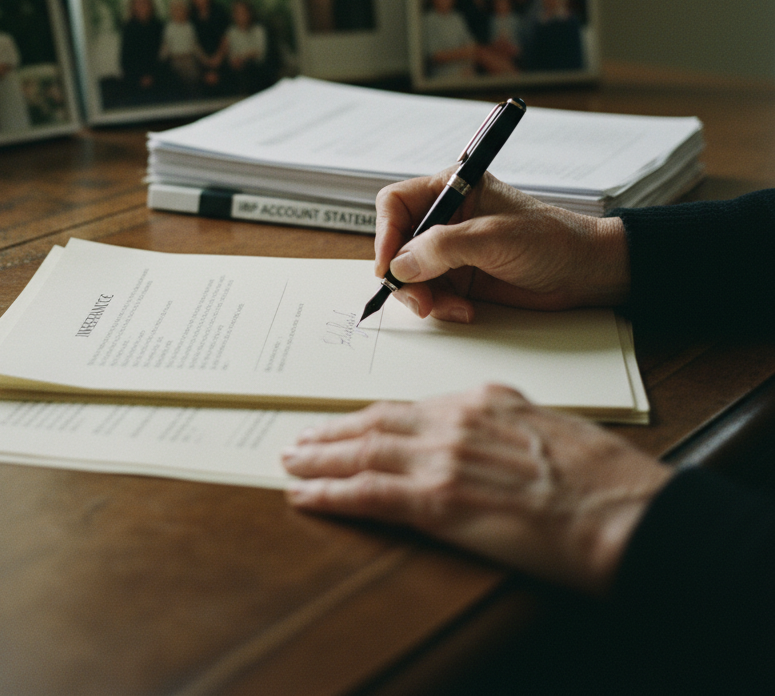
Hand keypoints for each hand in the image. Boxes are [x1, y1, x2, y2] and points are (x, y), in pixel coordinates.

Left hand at [283, 385, 671, 594]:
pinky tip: (305, 495)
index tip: (346, 424)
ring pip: (361, 453)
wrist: (622, 511)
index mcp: (481, 402)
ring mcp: (442, 459)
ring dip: (319, 459)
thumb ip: (506, 422)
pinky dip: (330, 493)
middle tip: (301, 438)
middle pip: (374, 424)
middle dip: (332, 433)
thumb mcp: (548, 426)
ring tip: (292, 461)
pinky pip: (367, 494)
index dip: (369, 419)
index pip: (407, 409)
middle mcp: (454, 422)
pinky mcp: (437, 501)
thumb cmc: (600, 477)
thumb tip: (486, 428)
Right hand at [376, 171, 629, 322]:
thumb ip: (442, 247)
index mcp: (451, 188)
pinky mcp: (461, 277)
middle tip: (418, 299)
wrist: (588, 272)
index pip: (396, 204)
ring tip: (449, 308)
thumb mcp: (493, 238)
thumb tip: (400, 264)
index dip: (385, 233)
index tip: (389, 265)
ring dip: (423, 295)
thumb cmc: (552, 239)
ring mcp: (451, 249)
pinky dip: (441, 306)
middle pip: (397, 244)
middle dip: (403, 274)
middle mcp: (446, 217)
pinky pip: (431, 293)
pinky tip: (465, 310)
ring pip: (411, 274)